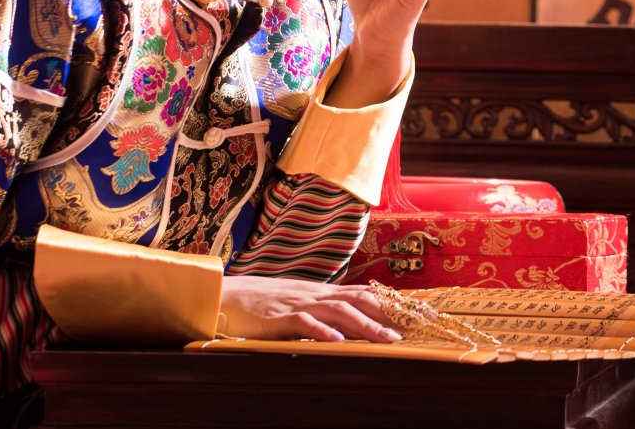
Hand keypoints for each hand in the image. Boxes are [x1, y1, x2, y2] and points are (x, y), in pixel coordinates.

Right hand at [218, 275, 401, 342]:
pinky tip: (336, 342)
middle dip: (386, 313)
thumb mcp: (294, 304)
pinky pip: (302, 324)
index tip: (413, 312)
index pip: (360, 293)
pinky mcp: (276, 318)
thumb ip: (318, 312)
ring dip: (364, 325)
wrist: (221, 296)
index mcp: (318, 292)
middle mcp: (312, 294)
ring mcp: (295, 304)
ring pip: (337, 312)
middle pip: (357, 299)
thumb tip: (344, 325)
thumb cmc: (258, 304)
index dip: (387, 302)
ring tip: (386, 340)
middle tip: (411, 328)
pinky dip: (321, 332)